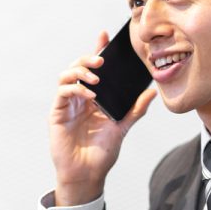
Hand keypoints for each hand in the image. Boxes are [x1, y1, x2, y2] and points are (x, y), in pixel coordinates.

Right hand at [48, 30, 156, 205]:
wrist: (88, 174)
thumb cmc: (102, 151)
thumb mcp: (123, 126)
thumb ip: (136, 108)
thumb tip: (153, 91)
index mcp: (92, 97)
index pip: (93, 69)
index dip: (97, 50)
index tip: (105, 35)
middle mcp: (78, 98)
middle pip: (77, 67)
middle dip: (87, 58)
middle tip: (101, 59)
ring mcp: (66, 105)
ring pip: (66, 76)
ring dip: (80, 72)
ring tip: (95, 78)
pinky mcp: (57, 115)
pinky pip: (62, 94)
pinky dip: (75, 90)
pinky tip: (90, 96)